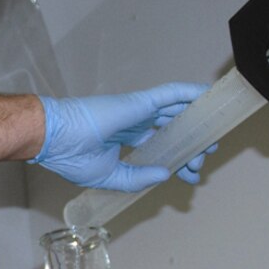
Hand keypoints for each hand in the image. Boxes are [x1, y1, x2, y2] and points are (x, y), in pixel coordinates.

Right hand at [30, 82, 210, 190]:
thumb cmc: (71, 156)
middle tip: (202, 159)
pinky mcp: (140, 102)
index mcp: (123, 140)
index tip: (191, 175)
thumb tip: (166, 173)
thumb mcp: (110, 177)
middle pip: (171, 130)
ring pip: (175, 111)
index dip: (178, 161)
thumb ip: (138, 177)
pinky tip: (207, 94)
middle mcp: (133, 124)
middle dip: (190, 145)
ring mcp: (138, 111)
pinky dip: (190, 91)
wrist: (54, 138)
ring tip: (213, 130)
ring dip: (194, 120)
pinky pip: (171, 93)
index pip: (159, 148)